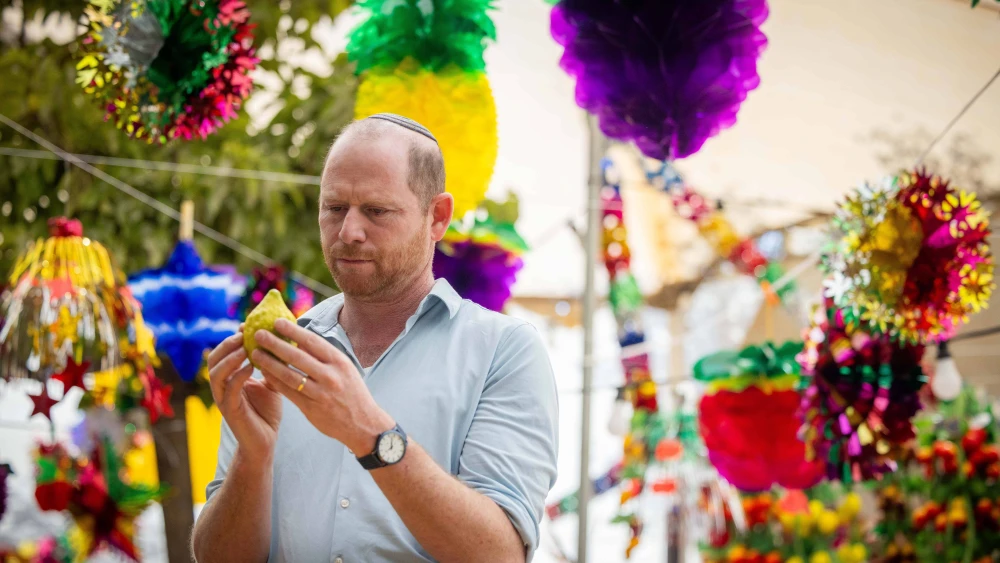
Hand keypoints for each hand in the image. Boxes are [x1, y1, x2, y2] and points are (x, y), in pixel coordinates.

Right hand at [207, 331, 281, 460]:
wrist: (265, 441)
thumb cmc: (266, 412)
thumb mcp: (270, 383)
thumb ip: (270, 366)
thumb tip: (281, 343)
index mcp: (230, 378)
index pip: (224, 352)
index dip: (232, 338)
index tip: (246, 325)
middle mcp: (222, 386)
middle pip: (213, 359)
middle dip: (227, 344)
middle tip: (242, 333)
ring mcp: (223, 399)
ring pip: (215, 374)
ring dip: (229, 358)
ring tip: (244, 347)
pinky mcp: (230, 411)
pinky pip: (228, 391)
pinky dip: (237, 377)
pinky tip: (249, 368)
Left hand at [251, 318, 394, 453]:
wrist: (364, 424)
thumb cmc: (352, 392)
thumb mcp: (345, 368)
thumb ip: (324, 356)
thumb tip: (300, 339)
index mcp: (339, 362)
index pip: (312, 341)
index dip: (292, 330)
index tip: (276, 322)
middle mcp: (330, 376)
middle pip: (297, 356)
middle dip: (275, 343)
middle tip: (258, 334)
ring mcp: (320, 393)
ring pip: (289, 375)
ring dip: (269, 363)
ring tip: (256, 353)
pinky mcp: (311, 409)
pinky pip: (288, 392)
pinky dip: (274, 381)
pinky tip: (264, 373)